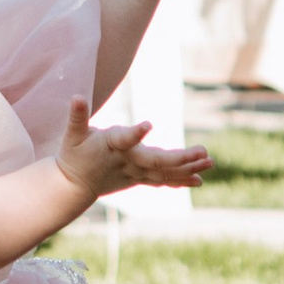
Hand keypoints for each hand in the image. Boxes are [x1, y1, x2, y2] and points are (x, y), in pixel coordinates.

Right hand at [56, 101, 210, 205]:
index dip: (135, 133)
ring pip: (166, 172)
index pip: (124, 139)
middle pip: (157, 162)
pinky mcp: (140, 178)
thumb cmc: (73, 155)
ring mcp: (136, 172)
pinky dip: (181, 179)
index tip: (148, 125)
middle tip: (203, 152)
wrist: (74, 187)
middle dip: (181, 158)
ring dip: (189, 168)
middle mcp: (128, 161)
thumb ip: (76, 117)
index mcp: (111, 147)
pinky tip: (200, 179)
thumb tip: (76, 96)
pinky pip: (164, 179)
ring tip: (211, 162)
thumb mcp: (72, 135)